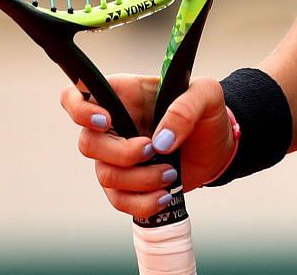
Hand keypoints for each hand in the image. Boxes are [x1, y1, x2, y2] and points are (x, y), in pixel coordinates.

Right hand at [61, 75, 236, 218]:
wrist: (219, 146)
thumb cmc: (207, 112)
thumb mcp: (207, 95)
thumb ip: (186, 107)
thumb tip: (161, 140)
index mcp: (124, 94)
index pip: (77, 95)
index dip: (80, 109)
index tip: (107, 120)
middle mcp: (114, 125)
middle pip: (88, 143)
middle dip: (121, 153)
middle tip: (153, 150)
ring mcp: (117, 156)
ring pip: (105, 175)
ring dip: (139, 180)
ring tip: (171, 174)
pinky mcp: (127, 184)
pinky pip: (119, 200)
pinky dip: (143, 202)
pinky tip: (165, 194)